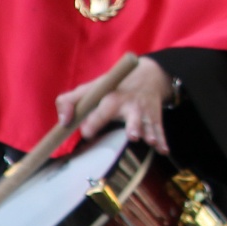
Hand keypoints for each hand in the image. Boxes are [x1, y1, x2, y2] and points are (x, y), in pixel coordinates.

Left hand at [58, 56, 173, 153]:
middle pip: (132, 116)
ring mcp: (144, 112)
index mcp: (110, 97)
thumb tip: (63, 122)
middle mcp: (129, 105)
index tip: (87, 132)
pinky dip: (163, 140)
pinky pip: (160, 130)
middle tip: (133, 136)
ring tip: (151, 141)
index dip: (94, 120)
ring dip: (150, 133)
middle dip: (133, 125)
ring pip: (148, 124)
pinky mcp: (155, 118)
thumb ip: (68, 101)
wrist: (148, 75)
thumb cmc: (111, 87)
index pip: (101, 109)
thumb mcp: (89, 88)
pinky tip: (164, 150)